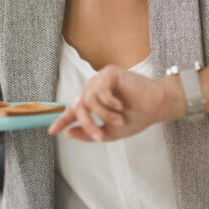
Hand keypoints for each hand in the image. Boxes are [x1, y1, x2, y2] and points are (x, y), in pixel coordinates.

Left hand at [47, 65, 184, 141]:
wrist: (156, 107)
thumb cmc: (137, 118)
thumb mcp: (110, 132)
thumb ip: (89, 133)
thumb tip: (67, 133)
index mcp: (94, 103)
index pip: (74, 111)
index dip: (63, 120)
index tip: (52, 131)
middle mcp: (94, 90)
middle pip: (79, 107)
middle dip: (88, 124)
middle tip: (100, 136)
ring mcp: (101, 80)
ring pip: (89, 100)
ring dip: (104, 114)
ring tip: (119, 119)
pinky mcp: (109, 72)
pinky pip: (99, 90)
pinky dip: (109, 102)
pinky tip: (120, 106)